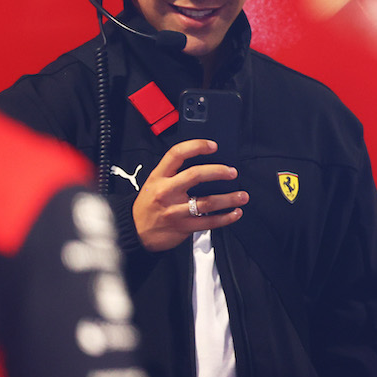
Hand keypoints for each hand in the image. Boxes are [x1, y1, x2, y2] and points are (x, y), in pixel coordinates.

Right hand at [132, 139, 248, 251]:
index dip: (196, 146)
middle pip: (195, 175)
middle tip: (232, 172)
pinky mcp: (183, 227)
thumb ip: (174, 173)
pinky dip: (226, 218)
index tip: (213, 146)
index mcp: (159, 176)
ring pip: (207, 202)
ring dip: (229, 198)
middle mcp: (166, 191)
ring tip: (242, 195)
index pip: (177, 154)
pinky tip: (235, 213)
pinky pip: (209, 222)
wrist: (134, 231)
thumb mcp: (154, 183)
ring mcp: (175, 210)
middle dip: (218, 172)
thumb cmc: (148, 204)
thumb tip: (205, 165)